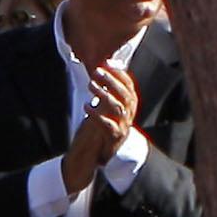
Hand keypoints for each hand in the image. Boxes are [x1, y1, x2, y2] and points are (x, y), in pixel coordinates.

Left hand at [66, 53, 144, 181]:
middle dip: (111, 81)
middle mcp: (129, 115)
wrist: (99, 152)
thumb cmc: (102, 125)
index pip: (129, 86)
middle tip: (97, 71)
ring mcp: (123, 126)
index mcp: (130, 105)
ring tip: (90, 85)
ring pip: (118, 108)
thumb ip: (107, 89)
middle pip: (125, 95)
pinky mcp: (114, 138)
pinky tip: (86, 105)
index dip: (119, 73)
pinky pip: (107, 125)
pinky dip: (96, 114)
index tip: (106, 64)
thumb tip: (103, 66)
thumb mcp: (105, 105)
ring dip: (104, 94)